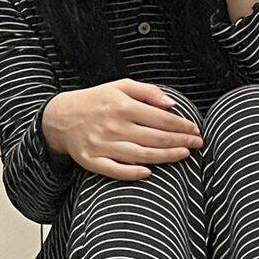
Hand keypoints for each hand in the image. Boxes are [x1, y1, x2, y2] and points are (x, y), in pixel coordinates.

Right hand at [41, 79, 203, 180]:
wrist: (60, 117)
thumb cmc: (96, 101)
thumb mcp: (119, 86)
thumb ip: (147, 92)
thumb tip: (172, 104)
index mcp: (122, 105)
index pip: (161, 118)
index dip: (182, 125)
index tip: (195, 130)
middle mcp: (113, 125)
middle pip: (155, 138)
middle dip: (181, 141)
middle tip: (198, 144)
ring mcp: (102, 145)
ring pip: (141, 155)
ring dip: (166, 157)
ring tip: (184, 155)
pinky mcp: (91, 160)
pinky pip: (115, 170)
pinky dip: (132, 172)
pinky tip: (149, 172)